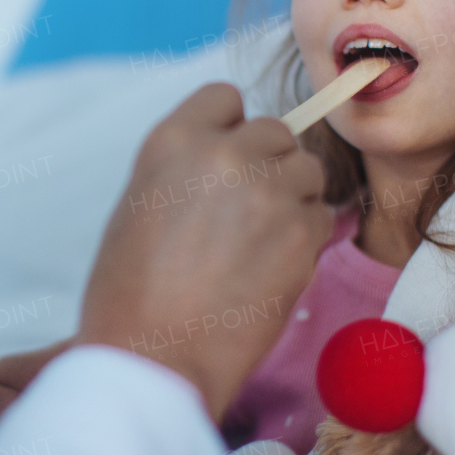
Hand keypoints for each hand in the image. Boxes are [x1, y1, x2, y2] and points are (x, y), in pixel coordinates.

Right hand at [75, 83, 332, 421]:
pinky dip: (305, 238)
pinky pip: (321, 215)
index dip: (229, 129)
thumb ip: (187, 168)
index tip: (225, 162)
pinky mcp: (301, 232)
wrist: (155, 356)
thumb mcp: (140, 204)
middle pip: (274, 131)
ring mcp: (268, 190)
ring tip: (258, 242)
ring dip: (292, 197)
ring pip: (306, 169)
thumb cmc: (132, 293)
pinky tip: (270, 268)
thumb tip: (230, 158)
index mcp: (173, 140)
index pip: (225, 97)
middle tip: (245, 213)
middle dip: (267, 165)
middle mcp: (224, 154)